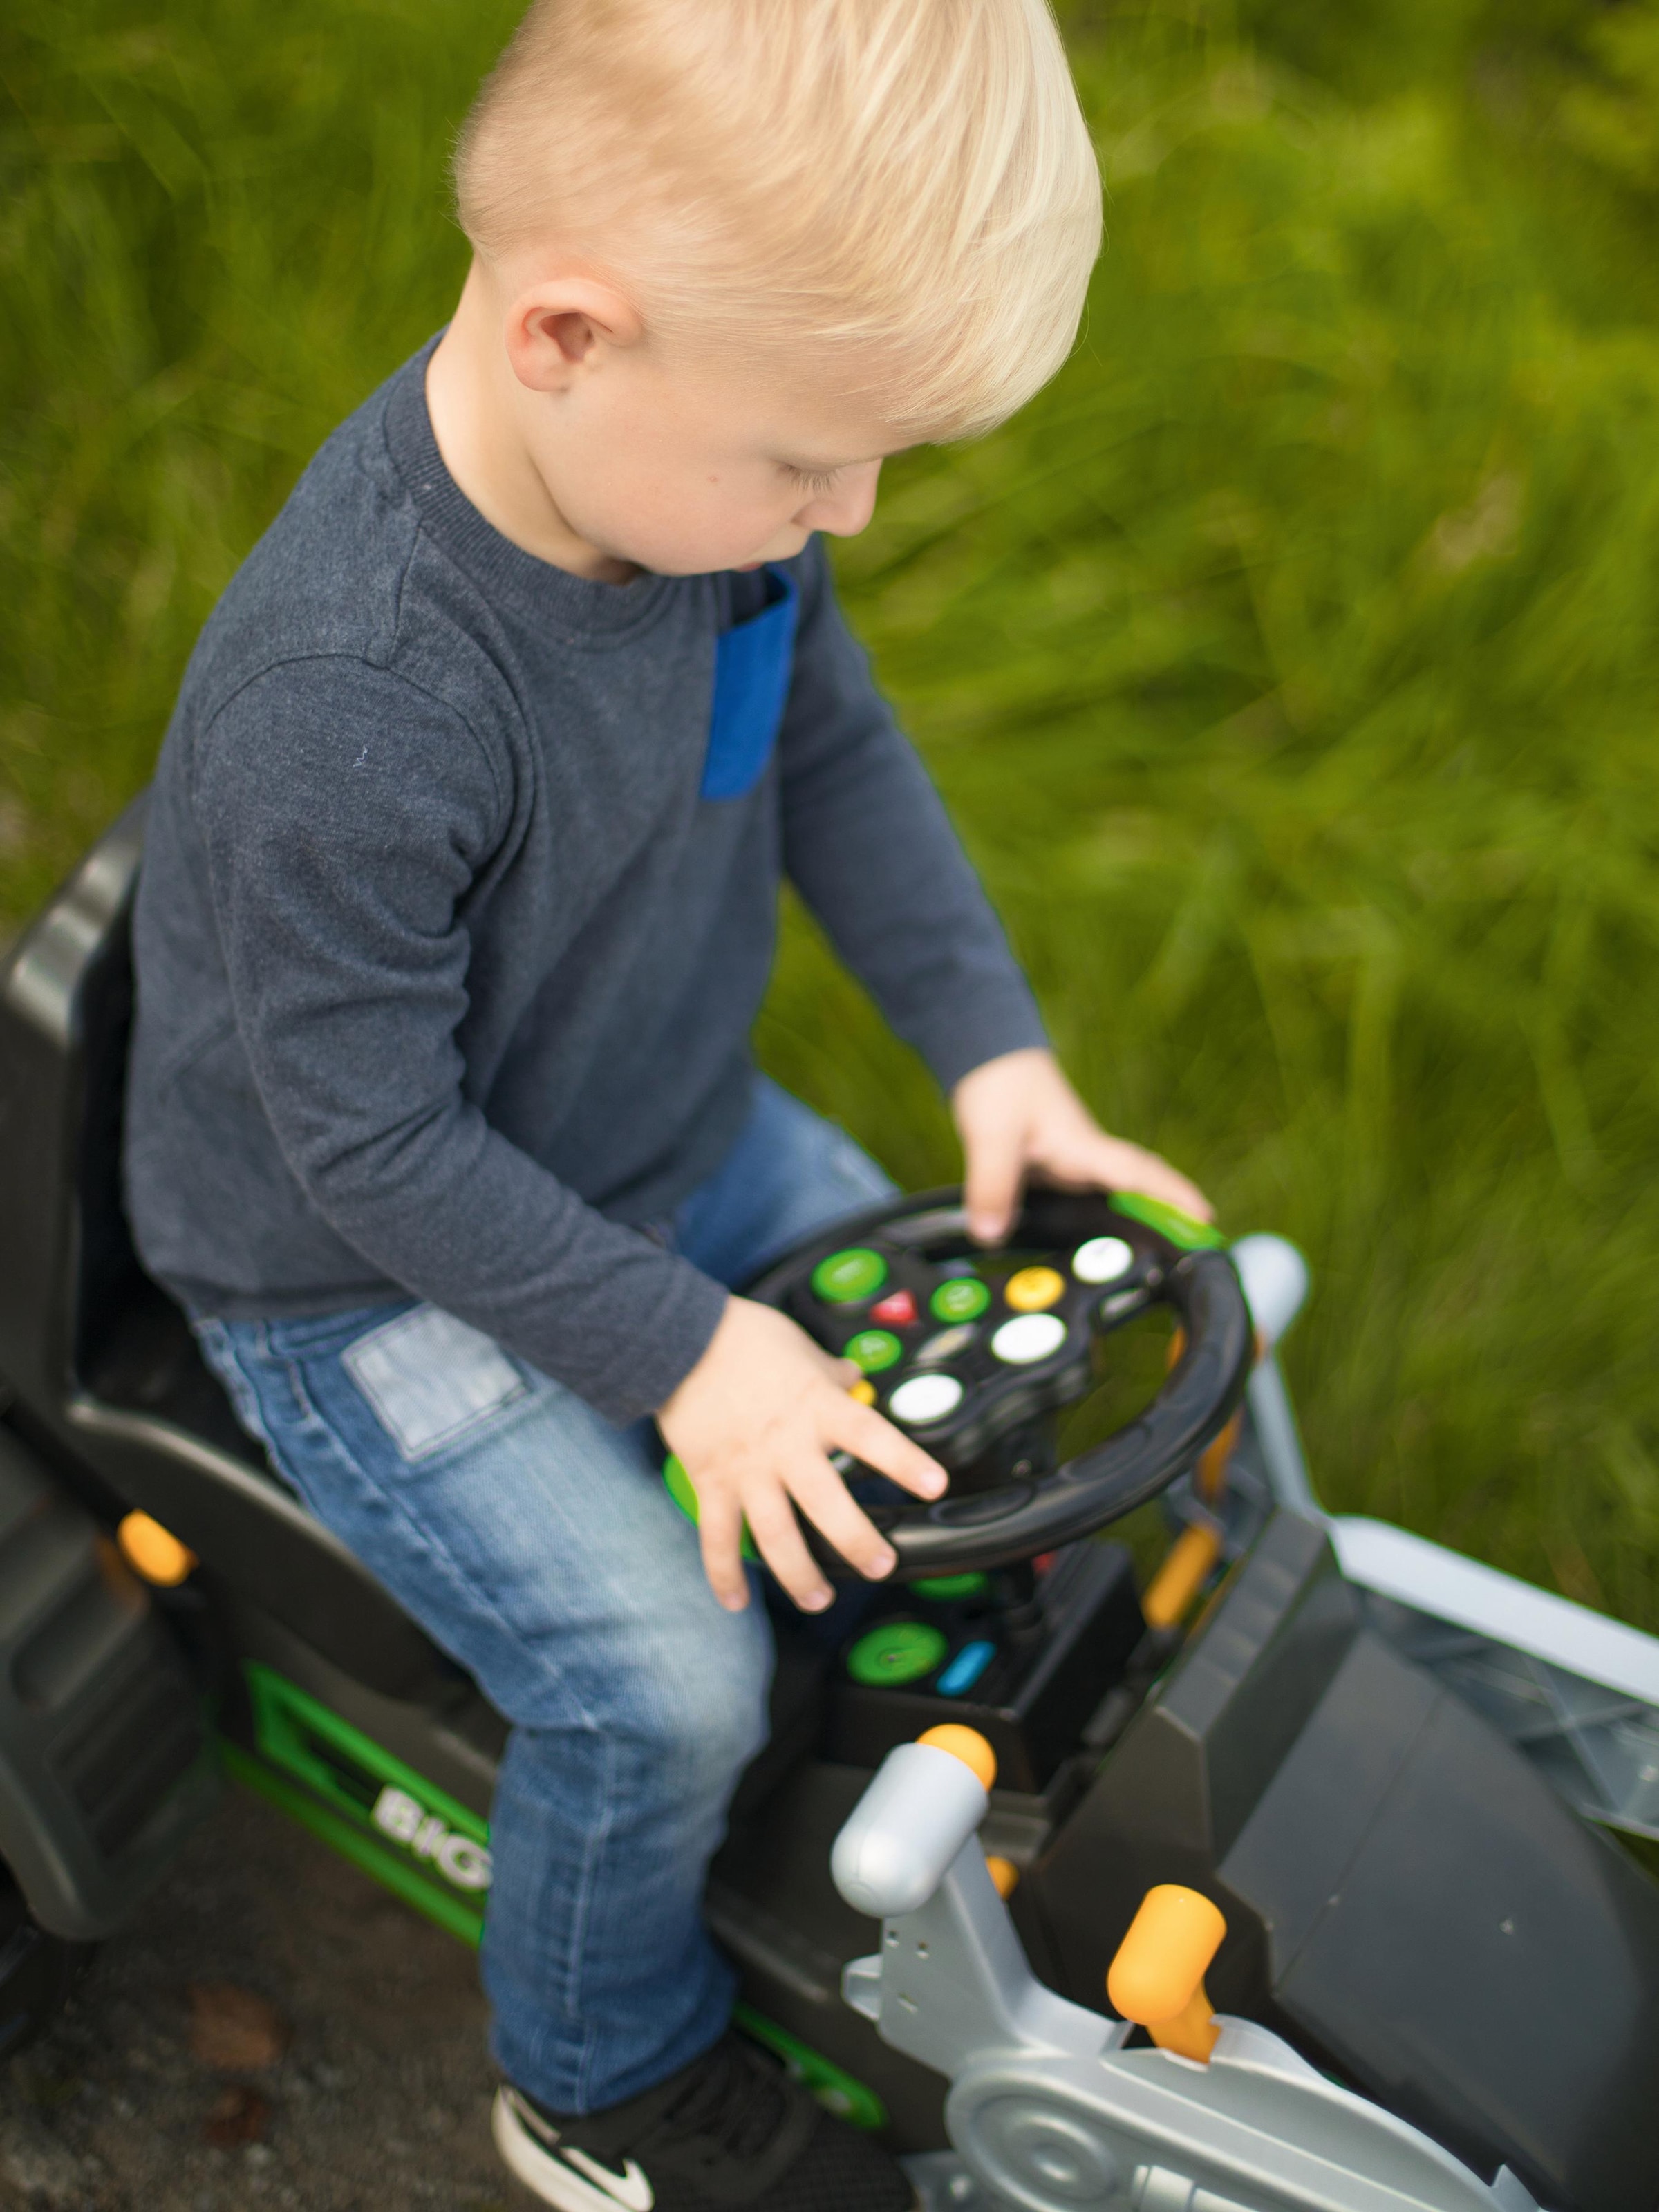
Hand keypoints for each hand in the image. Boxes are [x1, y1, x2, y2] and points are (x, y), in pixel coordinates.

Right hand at [658, 1296, 946, 1613]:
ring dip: (798, 1573)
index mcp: (816, 1407)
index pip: (870, 1435)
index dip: (903, 1461)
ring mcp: (747, 1469)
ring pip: (775, 1533)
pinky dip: (724, 1572)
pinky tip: (736, 1601)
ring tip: (818, 1599)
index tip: (933, 1485)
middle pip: (827, 1503)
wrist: (677, 1339)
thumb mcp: (800, 1346)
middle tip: (880, 1566)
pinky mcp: (711, 1481)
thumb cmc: (741, 1336)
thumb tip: (852, 1375)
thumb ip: (830, 1372)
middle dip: (856, 1541)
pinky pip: (717, 1536)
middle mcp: (785, 1445)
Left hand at [952, 1047, 1211, 1243]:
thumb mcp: (991, 1137)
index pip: (1140, 1176)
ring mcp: (1077, 1162)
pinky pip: (1095, 1195)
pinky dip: (1112, 1213)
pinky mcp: (1060, 1167)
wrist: (989, 1057)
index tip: (1207, 1221)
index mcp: (1085, 1149)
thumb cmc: (1000, 1085)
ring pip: (1122, 1191)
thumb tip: (991, 1234)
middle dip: (1175, 1212)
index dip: (1174, 1198)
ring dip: (1148, 1214)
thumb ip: (992, 1186)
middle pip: (1144, 1185)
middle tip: (1204, 1246)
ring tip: (1171, 1251)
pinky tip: (1109, 1236)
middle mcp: (1089, 1157)